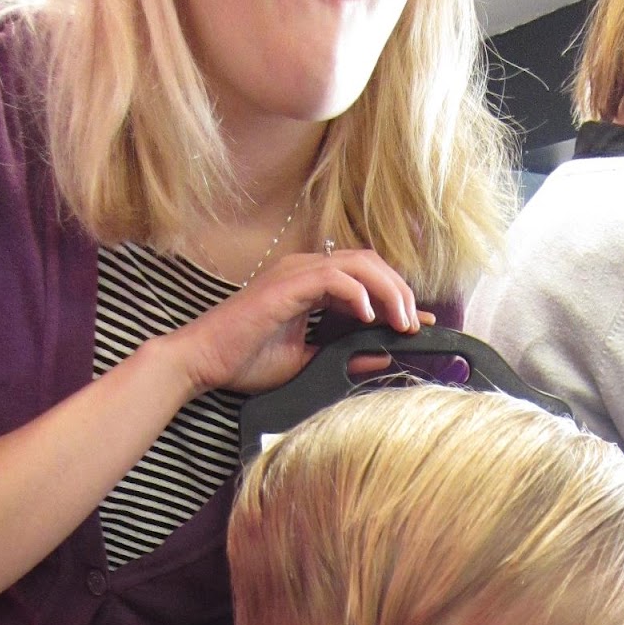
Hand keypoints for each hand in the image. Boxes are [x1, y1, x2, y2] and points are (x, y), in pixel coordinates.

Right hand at [167, 248, 423, 397]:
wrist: (204, 361)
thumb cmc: (246, 361)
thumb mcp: (308, 362)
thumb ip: (344, 356)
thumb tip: (383, 357)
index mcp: (311, 283)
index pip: (366, 277)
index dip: (397, 295)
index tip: (419, 324)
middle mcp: (306, 269)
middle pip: (371, 262)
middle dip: (400, 291)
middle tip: (413, 326)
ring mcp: (295, 272)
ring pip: (359, 264)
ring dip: (387, 291)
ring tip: (399, 322)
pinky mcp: (286, 284)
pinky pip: (333, 277)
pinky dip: (356, 293)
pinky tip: (366, 318)